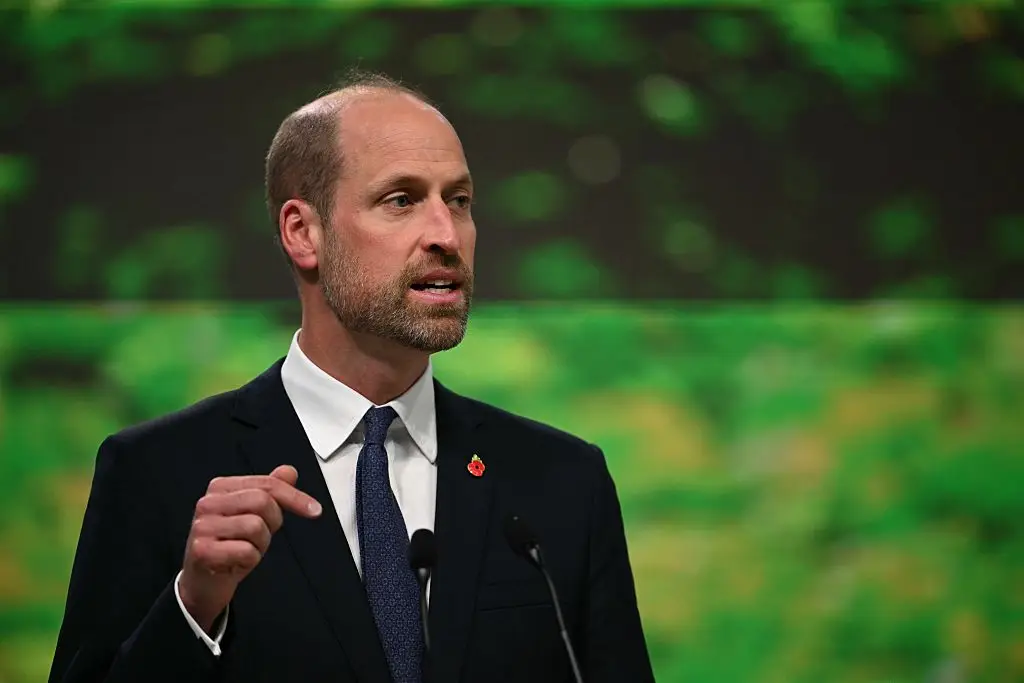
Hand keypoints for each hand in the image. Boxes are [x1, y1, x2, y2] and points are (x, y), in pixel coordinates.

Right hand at [178, 465, 321, 631]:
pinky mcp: (202, 550)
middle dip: (273, 523)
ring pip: (256, 526)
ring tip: (245, 549)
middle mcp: (208, 503)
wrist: (203, 581)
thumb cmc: (229, 545)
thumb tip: (289, 472)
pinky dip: (250, 560)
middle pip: (263, 501)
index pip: (267, 484)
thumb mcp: (253, 515)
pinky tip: (237, 561)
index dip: (295, 497)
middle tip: (261, 536)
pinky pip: (246, 551)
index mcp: (221, 488)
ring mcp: (203, 526)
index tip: (314, 510)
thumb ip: (270, 492)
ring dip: (260, 544)